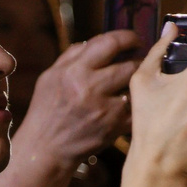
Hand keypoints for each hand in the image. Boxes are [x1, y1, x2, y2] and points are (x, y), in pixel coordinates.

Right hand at [14, 31, 139, 164]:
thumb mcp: (50, 77)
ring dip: (139, 83)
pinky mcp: (114, 127)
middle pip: (130, 64)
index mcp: (74, 71)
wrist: (45, 148)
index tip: (133, 39)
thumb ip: (71, 56)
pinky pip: (136, 109)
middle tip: (141, 60)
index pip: (110, 43)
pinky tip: (133, 104)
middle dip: (139, 61)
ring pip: (137, 87)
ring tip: (137, 82)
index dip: (128, 37)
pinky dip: (137, 105)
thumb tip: (94, 42)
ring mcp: (105, 109)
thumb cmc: (46, 111)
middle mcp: (90, 87)